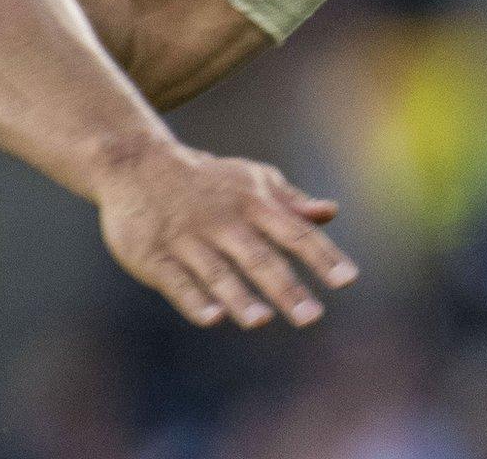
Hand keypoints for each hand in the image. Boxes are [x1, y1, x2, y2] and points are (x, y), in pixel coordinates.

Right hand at [93, 138, 355, 328]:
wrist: (137, 164)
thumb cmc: (208, 179)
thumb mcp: (252, 179)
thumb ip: (290, 201)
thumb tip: (331, 212)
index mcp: (253, 204)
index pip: (295, 233)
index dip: (322, 256)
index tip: (348, 280)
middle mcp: (224, 222)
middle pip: (259, 258)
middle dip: (285, 288)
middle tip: (312, 317)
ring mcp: (187, 239)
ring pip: (218, 272)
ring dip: (240, 297)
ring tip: (262, 322)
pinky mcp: (153, 255)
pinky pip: (176, 280)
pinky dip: (193, 299)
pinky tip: (212, 319)